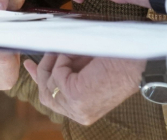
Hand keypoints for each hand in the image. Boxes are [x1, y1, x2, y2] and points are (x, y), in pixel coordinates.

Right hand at [23, 53, 144, 125]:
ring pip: (48, 82)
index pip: (51, 99)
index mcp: (84, 111)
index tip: (29, 64)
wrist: (137, 60)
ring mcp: (76, 108)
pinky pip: (56, 73)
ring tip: (73, 52)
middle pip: (44, 93)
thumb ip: (67, 68)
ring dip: (58, 61)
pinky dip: (64, 58)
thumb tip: (47, 57)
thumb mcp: (86, 67)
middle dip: (45, 69)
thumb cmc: (118, 60)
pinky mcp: (74, 97)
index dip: (38, 80)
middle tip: (50, 51)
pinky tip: (79, 55)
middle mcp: (80, 114)